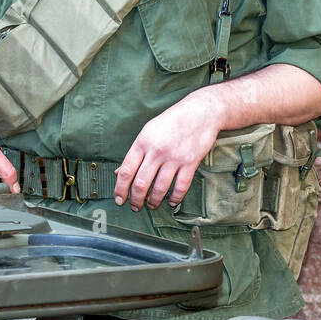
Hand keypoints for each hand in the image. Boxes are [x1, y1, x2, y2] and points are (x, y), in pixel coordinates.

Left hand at [114, 91, 223, 210]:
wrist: (201, 112)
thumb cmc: (172, 121)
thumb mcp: (148, 132)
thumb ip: (135, 153)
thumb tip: (120, 173)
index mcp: (143, 142)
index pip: (126, 170)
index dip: (120, 189)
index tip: (119, 199)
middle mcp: (157, 151)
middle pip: (141, 183)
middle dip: (136, 200)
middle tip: (135, 207)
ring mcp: (174, 157)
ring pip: (159, 188)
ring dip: (153, 202)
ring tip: (151, 205)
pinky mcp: (190, 163)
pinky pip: (180, 187)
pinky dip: (174, 198)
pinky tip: (171, 201)